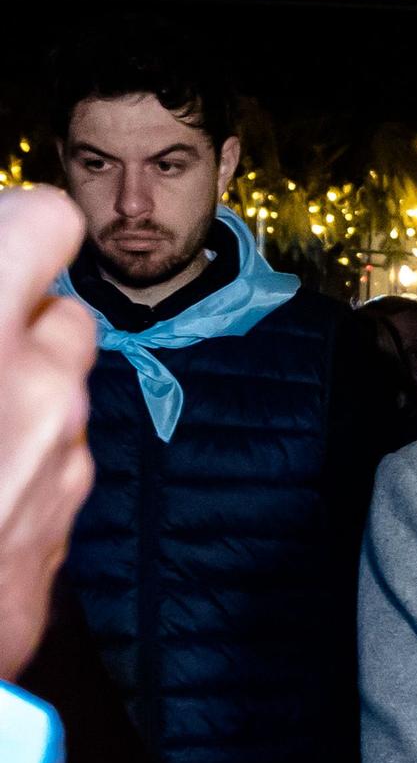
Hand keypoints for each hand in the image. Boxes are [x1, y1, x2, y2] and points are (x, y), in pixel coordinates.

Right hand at [0, 187, 95, 679]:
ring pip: (63, 399)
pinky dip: (13, 467)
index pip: (45, 223)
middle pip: (61, 315)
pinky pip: (53, 472)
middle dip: (10, 322)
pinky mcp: (59, 539)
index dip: (13, 226)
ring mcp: (60, 472)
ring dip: (13, 399)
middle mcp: (41, 396)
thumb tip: (1, 275)